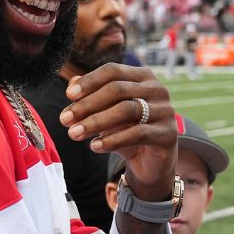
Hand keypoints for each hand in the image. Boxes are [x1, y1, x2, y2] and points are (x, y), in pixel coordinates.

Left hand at [61, 64, 177, 200]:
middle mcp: (157, 89)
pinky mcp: (168, 134)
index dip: (89, 81)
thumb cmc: (126, 131)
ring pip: (126, 110)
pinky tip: (94, 147)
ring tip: (74, 134)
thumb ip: (90, 96)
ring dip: (95, 122)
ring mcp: (165, 111)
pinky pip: (137, 133)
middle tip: (64, 119)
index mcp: (142, 77)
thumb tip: (72, 84)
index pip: (113, 71)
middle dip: (87, 104)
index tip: (68, 95)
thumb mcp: (105, 112)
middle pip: (117, 89)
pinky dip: (112, 140)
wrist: (148, 162)